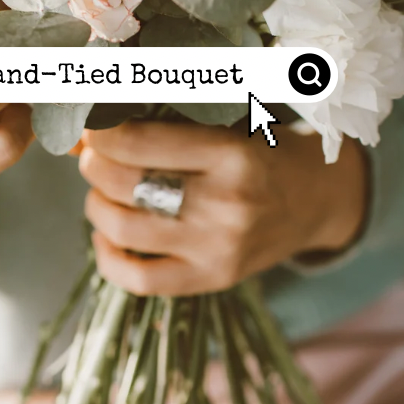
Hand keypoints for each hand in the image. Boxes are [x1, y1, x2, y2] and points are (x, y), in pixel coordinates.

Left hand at [79, 122, 366, 296]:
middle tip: (94, 155)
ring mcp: (217, 248)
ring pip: (122, 229)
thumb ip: (165, 123)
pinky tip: (108, 235)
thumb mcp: (227, 124)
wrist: (317, 199)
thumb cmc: (264, 150)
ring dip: (96, 205)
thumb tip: (86, 134)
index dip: (100, 133)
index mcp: (231, 154)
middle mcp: (225, 204)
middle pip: (124, 184)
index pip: (138, 142)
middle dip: (94, 165)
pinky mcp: (212, 279)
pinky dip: (108, 256)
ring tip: (103, 190)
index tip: (91, 125)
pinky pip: (138, 279)